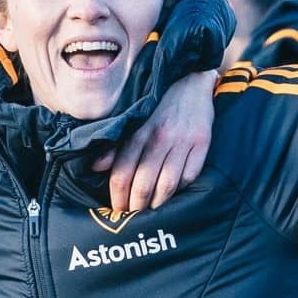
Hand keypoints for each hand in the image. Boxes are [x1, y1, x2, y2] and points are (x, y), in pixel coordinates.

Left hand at [94, 69, 216, 210]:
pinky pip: (190, 176)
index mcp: (138, 132)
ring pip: (167, 185)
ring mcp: (182, 141)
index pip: (122, 174)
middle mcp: (159, 138)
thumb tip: (95, 168)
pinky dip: (181, 189)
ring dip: (157, 203)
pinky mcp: (202, 143)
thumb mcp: (133, 120)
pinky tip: (173, 193)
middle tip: (133, 216)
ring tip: (152, 210)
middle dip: (135, 206)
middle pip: (143, 184)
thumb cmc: (157, 104)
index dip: (117, 197)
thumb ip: (115, 145)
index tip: (117, 209)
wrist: (191, 81)